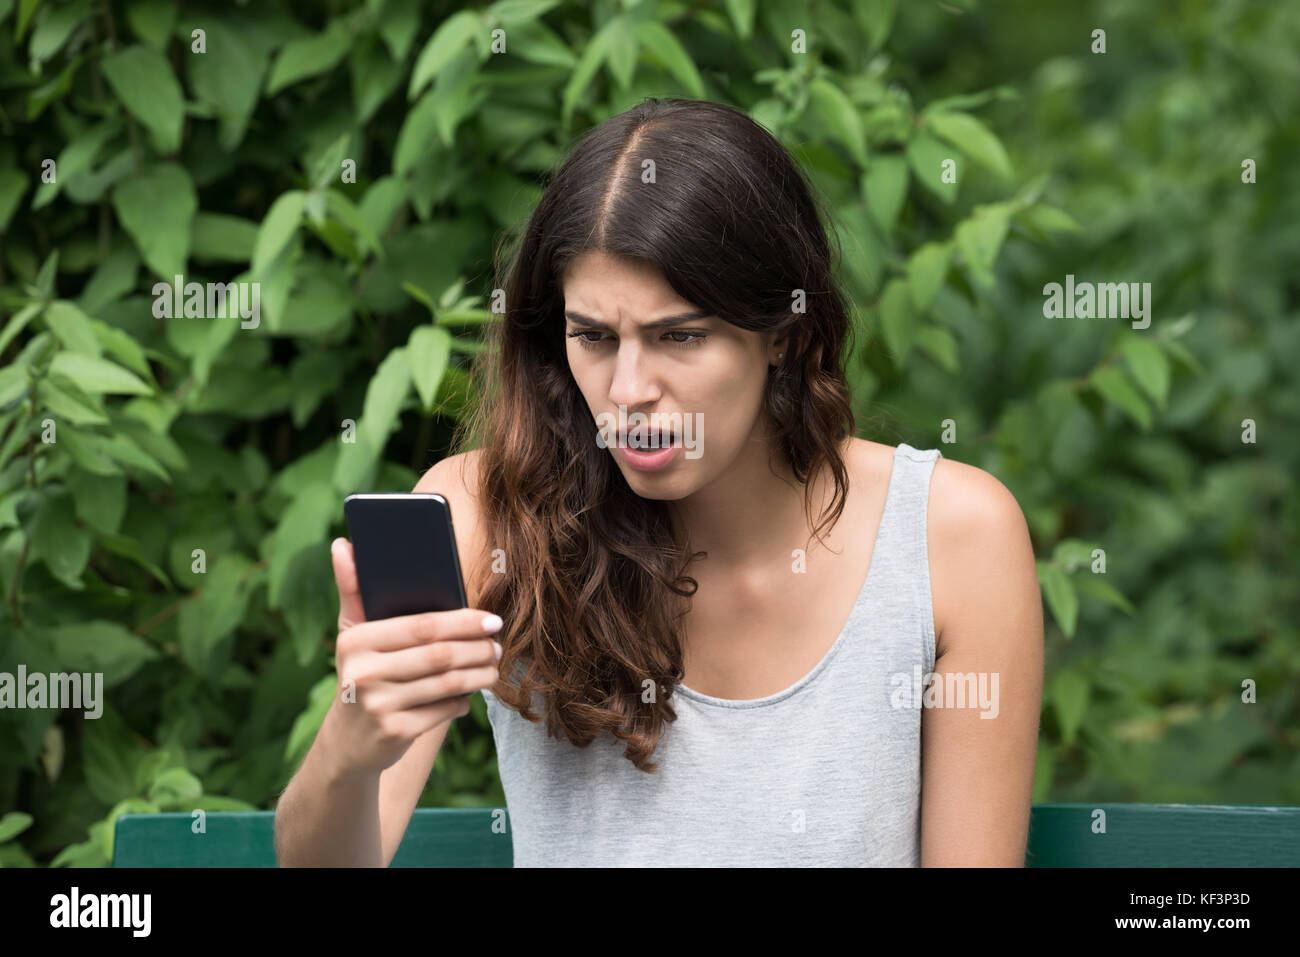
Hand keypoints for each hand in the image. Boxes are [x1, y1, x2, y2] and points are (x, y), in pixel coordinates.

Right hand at [320, 537, 501, 775]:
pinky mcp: (394, 733)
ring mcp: (378, 705)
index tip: (493, 620)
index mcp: (356, 640)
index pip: (422, 625)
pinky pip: (444, 710)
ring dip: (479, 675)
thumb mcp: (352, 635)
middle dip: (478, 649)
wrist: (348, 742)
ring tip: (493, 668)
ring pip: (448, 683)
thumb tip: (343, 543)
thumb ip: (353, 589)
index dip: (464, 622)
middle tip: (498, 645)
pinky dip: (463, 702)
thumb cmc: (361, 674)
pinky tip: (469, 696)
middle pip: (440, 655)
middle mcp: (363, 672)